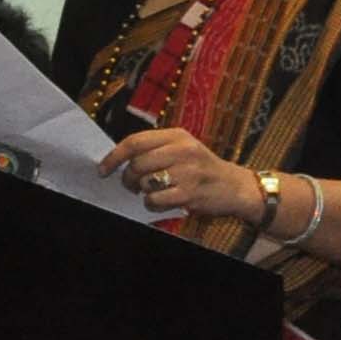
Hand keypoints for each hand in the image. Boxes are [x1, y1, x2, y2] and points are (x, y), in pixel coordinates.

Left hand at [100, 124, 251, 226]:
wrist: (236, 187)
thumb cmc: (203, 169)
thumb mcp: (184, 148)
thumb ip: (156, 149)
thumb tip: (119, 160)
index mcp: (178, 136)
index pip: (135, 142)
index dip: (114, 157)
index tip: (104, 169)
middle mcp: (183, 150)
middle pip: (137, 164)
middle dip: (128, 178)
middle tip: (132, 185)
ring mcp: (188, 172)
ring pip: (144, 183)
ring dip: (143, 191)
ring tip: (153, 192)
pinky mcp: (190, 193)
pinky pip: (155, 200)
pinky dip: (153, 204)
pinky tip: (163, 201)